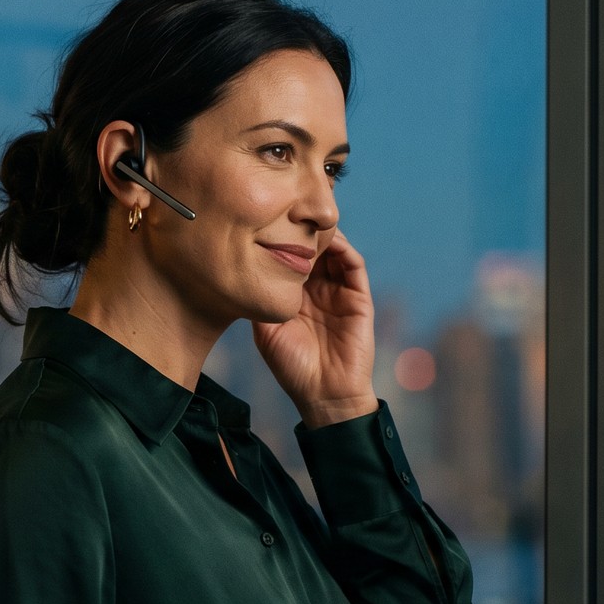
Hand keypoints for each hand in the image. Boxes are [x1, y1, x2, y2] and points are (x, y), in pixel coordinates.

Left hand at [251, 228, 377, 428]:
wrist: (324, 395)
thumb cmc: (292, 368)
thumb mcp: (266, 332)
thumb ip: (259, 302)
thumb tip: (244, 273)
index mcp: (294, 297)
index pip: (289, 259)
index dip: (280, 241)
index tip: (265, 222)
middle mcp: (317, 290)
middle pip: (312, 250)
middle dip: (302, 230)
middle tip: (289, 208)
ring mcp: (339, 292)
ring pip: (334, 252)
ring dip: (323, 235)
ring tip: (307, 220)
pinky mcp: (358, 298)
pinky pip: (353, 265)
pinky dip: (343, 248)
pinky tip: (329, 239)